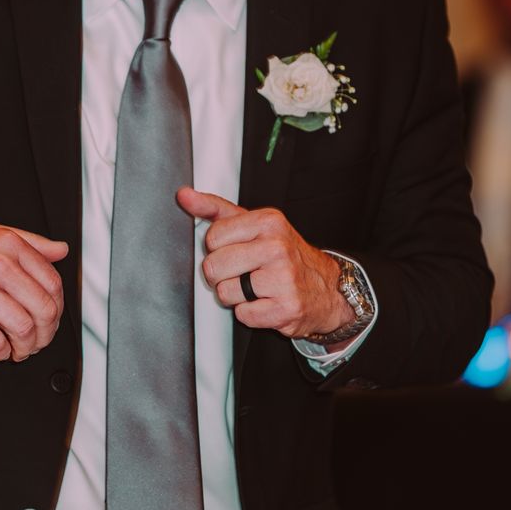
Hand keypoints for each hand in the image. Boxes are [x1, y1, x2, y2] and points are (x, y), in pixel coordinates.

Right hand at [0, 220, 68, 361]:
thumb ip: (28, 241)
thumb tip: (60, 251)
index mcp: (8, 245)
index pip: (52, 284)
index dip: (56, 309)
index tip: (48, 320)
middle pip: (44, 310)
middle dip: (45, 334)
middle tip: (36, 341)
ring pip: (23, 329)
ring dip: (25, 348)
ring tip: (17, 349)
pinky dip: (0, 353)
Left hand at [179, 188, 353, 340]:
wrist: (326, 288)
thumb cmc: (281, 254)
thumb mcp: (253, 224)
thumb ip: (215, 209)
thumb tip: (183, 195)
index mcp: (268, 222)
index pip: (212, 238)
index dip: (218, 249)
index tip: (236, 250)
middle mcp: (277, 247)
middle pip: (214, 267)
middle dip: (222, 275)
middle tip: (244, 273)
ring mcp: (284, 279)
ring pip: (225, 293)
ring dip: (235, 296)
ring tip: (255, 288)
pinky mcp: (287, 308)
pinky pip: (243, 314)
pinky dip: (249, 313)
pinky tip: (265, 302)